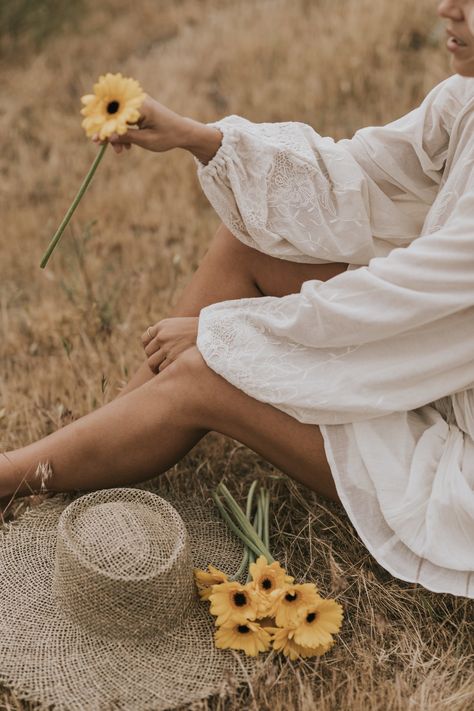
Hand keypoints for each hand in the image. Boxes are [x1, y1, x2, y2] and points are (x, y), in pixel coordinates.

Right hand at [92, 95, 221, 162]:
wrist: (182, 132)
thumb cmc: (167, 136)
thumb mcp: (146, 140)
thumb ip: (127, 137)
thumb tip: (108, 137)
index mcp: (140, 105)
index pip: (115, 112)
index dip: (103, 125)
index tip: (95, 138)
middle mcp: (136, 99)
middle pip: (113, 113)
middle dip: (107, 130)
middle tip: (99, 145)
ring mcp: (136, 103)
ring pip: (117, 117)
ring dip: (115, 133)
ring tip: (119, 150)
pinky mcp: (137, 108)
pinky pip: (123, 118)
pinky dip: (122, 131)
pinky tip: (125, 145)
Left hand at [141, 317, 198, 372]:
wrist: (214, 334)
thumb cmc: (200, 332)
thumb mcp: (181, 325)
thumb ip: (168, 332)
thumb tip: (156, 343)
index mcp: (162, 326)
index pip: (145, 339)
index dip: (149, 347)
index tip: (155, 352)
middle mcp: (162, 335)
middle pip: (148, 352)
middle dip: (154, 359)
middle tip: (161, 364)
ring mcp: (167, 347)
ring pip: (152, 362)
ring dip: (157, 368)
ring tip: (165, 371)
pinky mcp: (174, 358)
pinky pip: (162, 369)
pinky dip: (165, 372)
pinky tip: (173, 372)